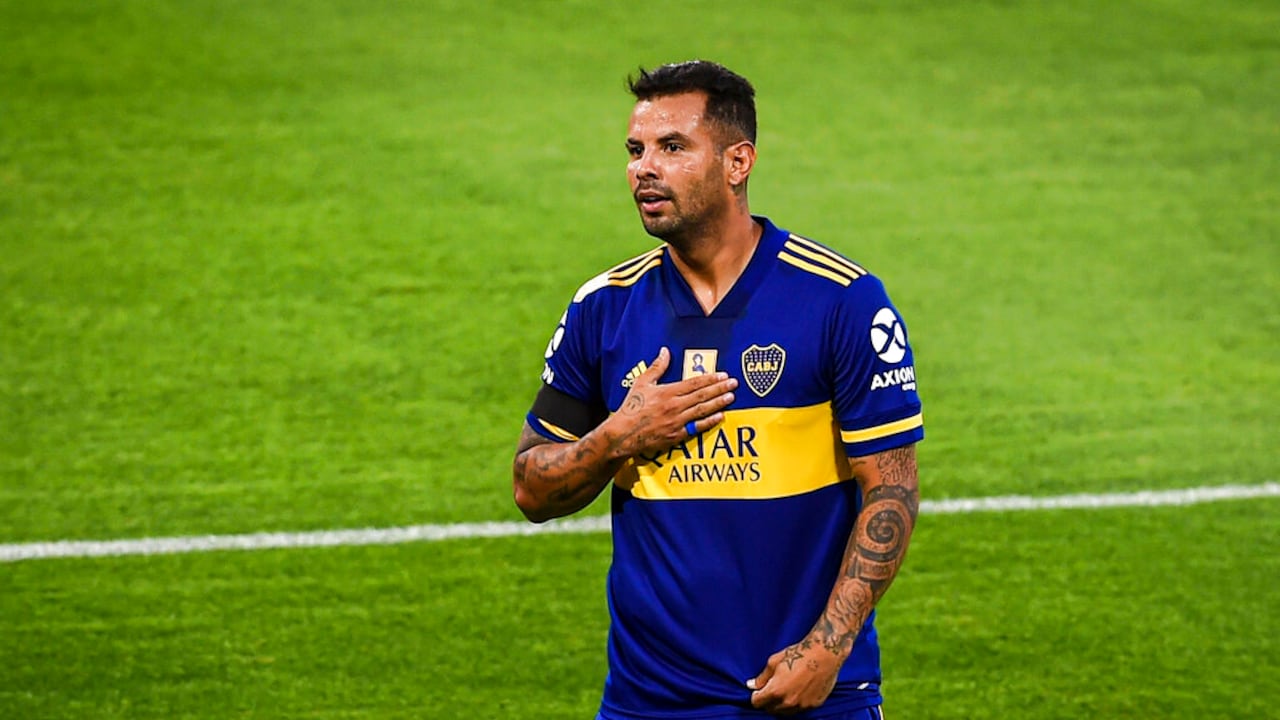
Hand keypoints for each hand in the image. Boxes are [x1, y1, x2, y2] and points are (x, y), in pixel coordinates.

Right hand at [600, 347, 736, 458]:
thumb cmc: (631, 407)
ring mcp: (677, 421)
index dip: (710, 379)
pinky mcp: (677, 435)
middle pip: (702, 396)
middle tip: (734, 383)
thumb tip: (665, 351)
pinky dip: (709, 421)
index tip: (723, 375)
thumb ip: (656, 367)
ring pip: (702, 410)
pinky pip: (697, 427)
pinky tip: (720, 416)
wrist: (623, 434)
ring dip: (718, 403)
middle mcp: (675, 406)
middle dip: (719, 389)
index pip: (694, 383)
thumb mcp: (641, 383)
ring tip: (731, 397)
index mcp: (667, 392)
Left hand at [747, 637, 842, 714]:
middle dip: (768, 701)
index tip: (759, 690)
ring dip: (781, 704)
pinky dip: (795, 703)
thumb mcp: (774, 661)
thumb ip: (762, 677)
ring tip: (786, 689)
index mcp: (776, 691)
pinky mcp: (813, 705)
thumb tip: (751, 685)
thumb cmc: (799, 654)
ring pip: (785, 712)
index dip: (756, 695)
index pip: (757, 703)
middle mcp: (788, 702)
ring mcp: (802, 705)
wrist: (824, 654)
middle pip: (770, 709)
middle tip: (772, 688)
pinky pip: (799, 709)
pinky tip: (798, 690)